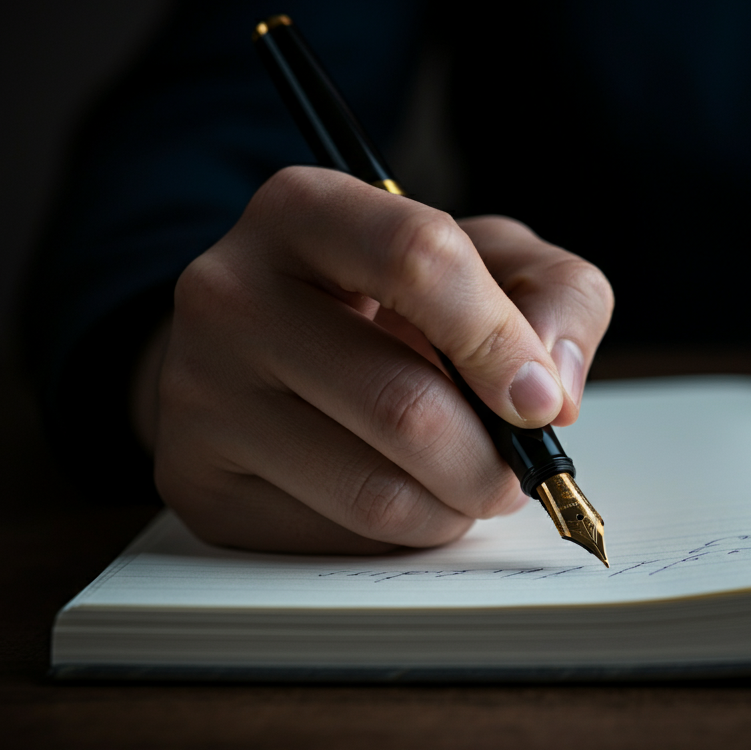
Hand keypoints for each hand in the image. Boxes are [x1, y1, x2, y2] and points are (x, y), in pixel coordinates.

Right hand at [132, 166, 613, 553]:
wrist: (265, 347)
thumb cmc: (388, 299)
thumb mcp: (485, 261)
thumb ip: (555, 295)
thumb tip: (552, 392)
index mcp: (303, 209)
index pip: (419, 259)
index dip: (500, 341)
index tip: (540, 401)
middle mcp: (229, 291)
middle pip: (405, 404)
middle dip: (491, 459)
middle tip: (513, 467)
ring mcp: (198, 390)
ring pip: (374, 492)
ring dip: (453, 506)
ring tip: (461, 480)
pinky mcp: (195, 478)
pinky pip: (333, 540)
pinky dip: (397, 533)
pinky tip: (397, 494)